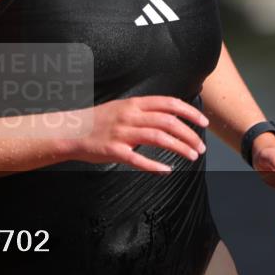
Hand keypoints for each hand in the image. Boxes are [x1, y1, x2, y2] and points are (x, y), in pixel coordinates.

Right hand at [66, 95, 209, 171]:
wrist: (70, 130)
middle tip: (201, 147)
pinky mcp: (113, 150)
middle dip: (189, 134)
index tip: (203, 122)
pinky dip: (154, 166)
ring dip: (179, 147)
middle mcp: (129, 116)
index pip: (169, 104)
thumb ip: (143, 111)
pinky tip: (167, 171)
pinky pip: (137, 159)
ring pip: (158, 138)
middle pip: (168, 122)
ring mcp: (121, 133)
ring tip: (192, 156)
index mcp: (133, 104)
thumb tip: (169, 117)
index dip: (189, 112)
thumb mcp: (121, 108)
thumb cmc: (98, 121)